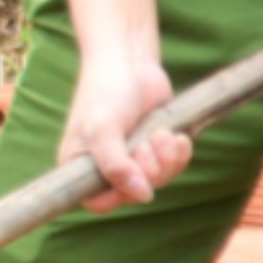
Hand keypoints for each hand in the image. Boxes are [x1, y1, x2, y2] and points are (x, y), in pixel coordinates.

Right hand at [53, 46, 191, 203]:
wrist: (128, 60)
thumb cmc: (105, 92)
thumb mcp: (102, 131)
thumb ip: (117, 167)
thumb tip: (144, 196)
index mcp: (82, 166)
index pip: (99, 202)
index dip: (121, 194)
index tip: (134, 174)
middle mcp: (107, 165)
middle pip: (135, 193)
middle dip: (150, 171)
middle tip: (148, 143)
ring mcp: (133, 156)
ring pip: (159, 180)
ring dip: (167, 161)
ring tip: (163, 133)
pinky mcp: (157, 145)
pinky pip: (174, 165)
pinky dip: (180, 153)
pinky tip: (177, 136)